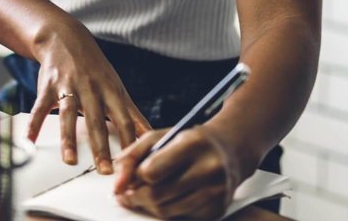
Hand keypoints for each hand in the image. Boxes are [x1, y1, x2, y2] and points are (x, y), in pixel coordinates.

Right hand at [27, 20, 151, 173]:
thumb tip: (152, 135)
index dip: (130, 142)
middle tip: (105, 170)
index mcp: (111, 91)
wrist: (65, 38)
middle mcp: (91, 89)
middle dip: (101, 147)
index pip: (124, 120)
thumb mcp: (117, 87)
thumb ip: (132, 113)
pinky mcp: (48, 87)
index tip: (132, 164)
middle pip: (97, 121)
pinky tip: (28, 142)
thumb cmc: (95, 68)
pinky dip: (33, 124)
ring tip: (70, 160)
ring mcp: (68, 87)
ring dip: (69, 138)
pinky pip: (40, 108)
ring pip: (69, 115)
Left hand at [114, 126, 241, 219]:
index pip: (151, 172)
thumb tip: (117, 183)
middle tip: (126, 194)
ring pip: (167, 212)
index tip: (128, 178)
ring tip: (142, 196)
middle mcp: (208, 168)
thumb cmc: (191, 141)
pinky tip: (165, 199)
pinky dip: (167, 212)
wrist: (230, 149)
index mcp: (193, 144)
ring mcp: (216, 192)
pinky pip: (181, 218)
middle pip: (157, 195)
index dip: (134, 177)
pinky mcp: (218, 209)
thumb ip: (133, 154)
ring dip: (148, 206)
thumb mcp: (160, 136)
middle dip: (135, 197)